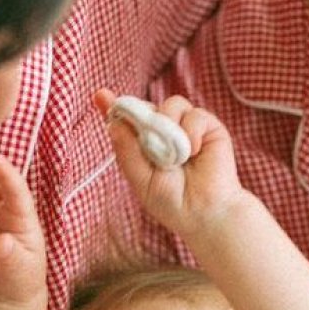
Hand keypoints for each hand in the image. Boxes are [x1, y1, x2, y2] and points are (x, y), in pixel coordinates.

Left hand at [94, 89, 243, 239]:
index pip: (125, 119)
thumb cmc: (172, 202)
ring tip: (176, 157)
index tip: (100, 96)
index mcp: (143, 144)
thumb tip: (114, 123)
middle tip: (149, 142)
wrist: (204, 213)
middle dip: (144, 118)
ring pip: (171, 105)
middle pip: (147, 107)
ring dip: (170, 128)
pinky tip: (194, 152)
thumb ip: (127, 152)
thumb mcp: (141, 180)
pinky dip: (191, 132)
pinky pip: (194, 114)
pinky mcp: (207, 127)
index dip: (112, 105)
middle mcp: (163, 132)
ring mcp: (185, 127)